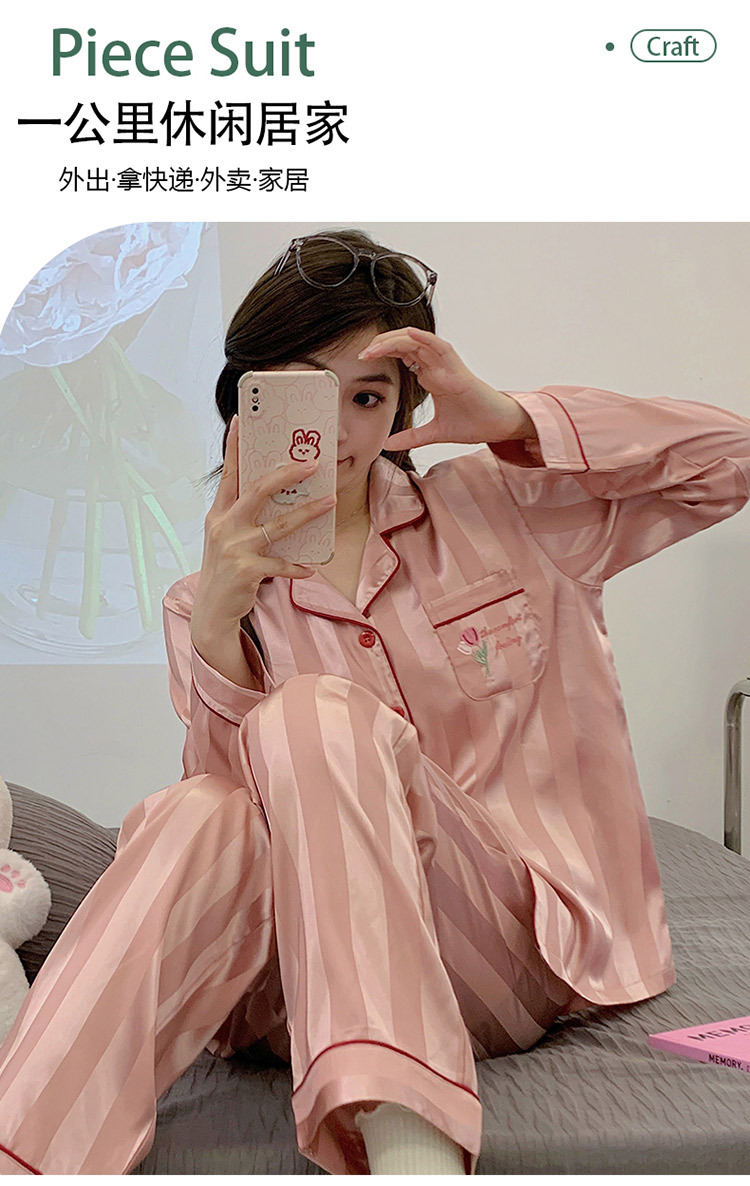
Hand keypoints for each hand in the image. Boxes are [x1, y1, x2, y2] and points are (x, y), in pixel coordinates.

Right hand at [191, 415, 334, 634]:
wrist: (212, 611)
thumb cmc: (224, 570)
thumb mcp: (226, 538)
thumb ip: (244, 517)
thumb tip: (278, 497)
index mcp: (219, 513)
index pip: (229, 473)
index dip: (235, 446)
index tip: (241, 420)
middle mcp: (224, 526)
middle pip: (258, 490)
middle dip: (287, 475)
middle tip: (313, 465)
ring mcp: (234, 547)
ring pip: (279, 525)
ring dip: (308, 513)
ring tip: (330, 503)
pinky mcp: (247, 569)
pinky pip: (281, 563)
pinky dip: (298, 566)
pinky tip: (310, 568)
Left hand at [358, 326, 535, 449]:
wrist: (497, 425)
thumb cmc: (473, 422)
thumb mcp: (434, 433)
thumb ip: (412, 437)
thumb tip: (388, 444)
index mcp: (430, 375)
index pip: (402, 356)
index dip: (382, 355)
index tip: (362, 362)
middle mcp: (437, 365)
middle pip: (405, 345)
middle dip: (382, 345)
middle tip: (362, 353)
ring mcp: (447, 364)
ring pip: (417, 341)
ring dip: (395, 341)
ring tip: (375, 346)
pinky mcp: (458, 368)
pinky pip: (439, 346)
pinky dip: (423, 338)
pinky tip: (408, 335)